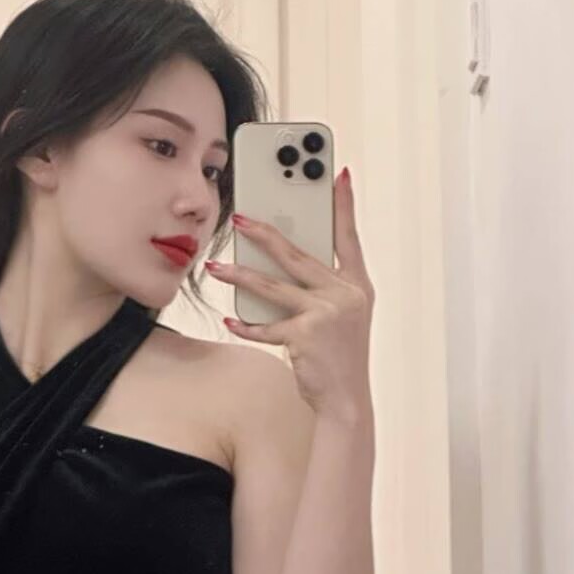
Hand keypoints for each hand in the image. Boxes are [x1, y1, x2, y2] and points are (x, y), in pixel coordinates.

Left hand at [204, 166, 374, 418]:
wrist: (346, 399)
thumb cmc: (339, 356)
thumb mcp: (342, 316)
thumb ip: (321, 288)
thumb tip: (280, 264)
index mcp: (358, 285)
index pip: (349, 236)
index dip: (343, 205)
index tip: (337, 174)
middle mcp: (346, 295)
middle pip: (298, 254)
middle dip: (265, 233)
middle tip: (240, 218)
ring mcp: (326, 314)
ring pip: (273, 287)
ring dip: (240, 276)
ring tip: (216, 267)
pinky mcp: (306, 336)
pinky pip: (267, 326)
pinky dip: (246, 325)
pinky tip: (230, 319)